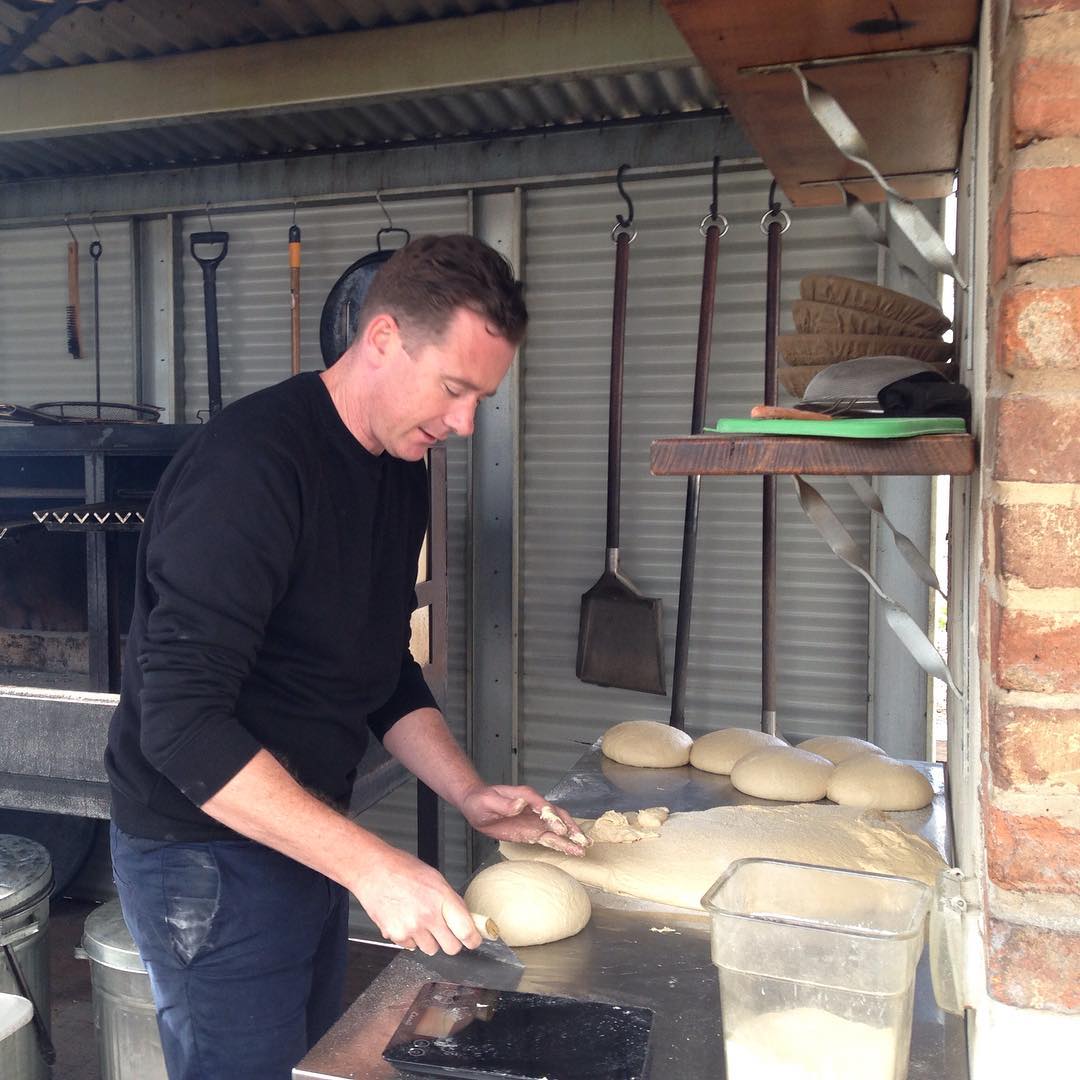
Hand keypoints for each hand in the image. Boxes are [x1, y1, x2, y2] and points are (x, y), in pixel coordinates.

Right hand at [351, 843, 481, 955]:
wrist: (372, 871)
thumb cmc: (403, 869)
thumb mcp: (435, 878)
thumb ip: (451, 900)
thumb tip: (466, 918)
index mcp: (442, 897)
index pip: (466, 931)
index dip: (473, 940)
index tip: (474, 941)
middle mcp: (428, 915)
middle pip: (451, 948)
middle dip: (451, 942)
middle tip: (446, 931)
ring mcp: (411, 928)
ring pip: (430, 950)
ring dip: (429, 940)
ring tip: (419, 920)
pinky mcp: (396, 935)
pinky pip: (411, 947)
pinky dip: (410, 938)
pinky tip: (405, 920)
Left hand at [460, 784, 587, 855]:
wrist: (476, 805)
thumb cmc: (481, 800)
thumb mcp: (488, 801)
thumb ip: (504, 804)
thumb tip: (519, 804)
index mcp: (526, 796)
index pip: (543, 806)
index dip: (552, 817)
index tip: (561, 830)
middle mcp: (535, 807)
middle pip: (557, 816)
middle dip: (570, 828)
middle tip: (581, 840)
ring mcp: (535, 820)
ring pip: (557, 829)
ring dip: (571, 838)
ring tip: (584, 847)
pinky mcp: (532, 832)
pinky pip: (549, 838)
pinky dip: (562, 844)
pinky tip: (572, 850)